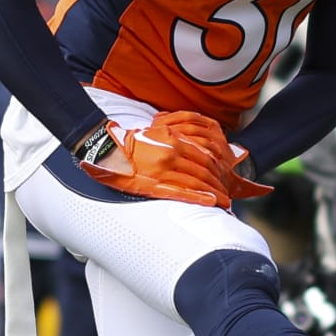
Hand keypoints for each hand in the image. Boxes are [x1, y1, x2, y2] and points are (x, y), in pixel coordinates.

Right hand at [81, 112, 269, 207]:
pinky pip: (181, 192)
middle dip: (219, 184)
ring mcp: (163, 171)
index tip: (226, 179)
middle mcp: (172, 155)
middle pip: (204, 171)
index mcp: (174, 141)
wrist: (106, 149)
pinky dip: (199, 197)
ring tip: (224, 202)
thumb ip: (179, 141)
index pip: (205, 157)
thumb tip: (200, 152)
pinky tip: (211, 202)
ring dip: (214, 193)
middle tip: (228, 194)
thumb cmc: (133, 143)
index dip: (218, 170)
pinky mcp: (153, 185)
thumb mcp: (158, 133)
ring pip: (197, 182)